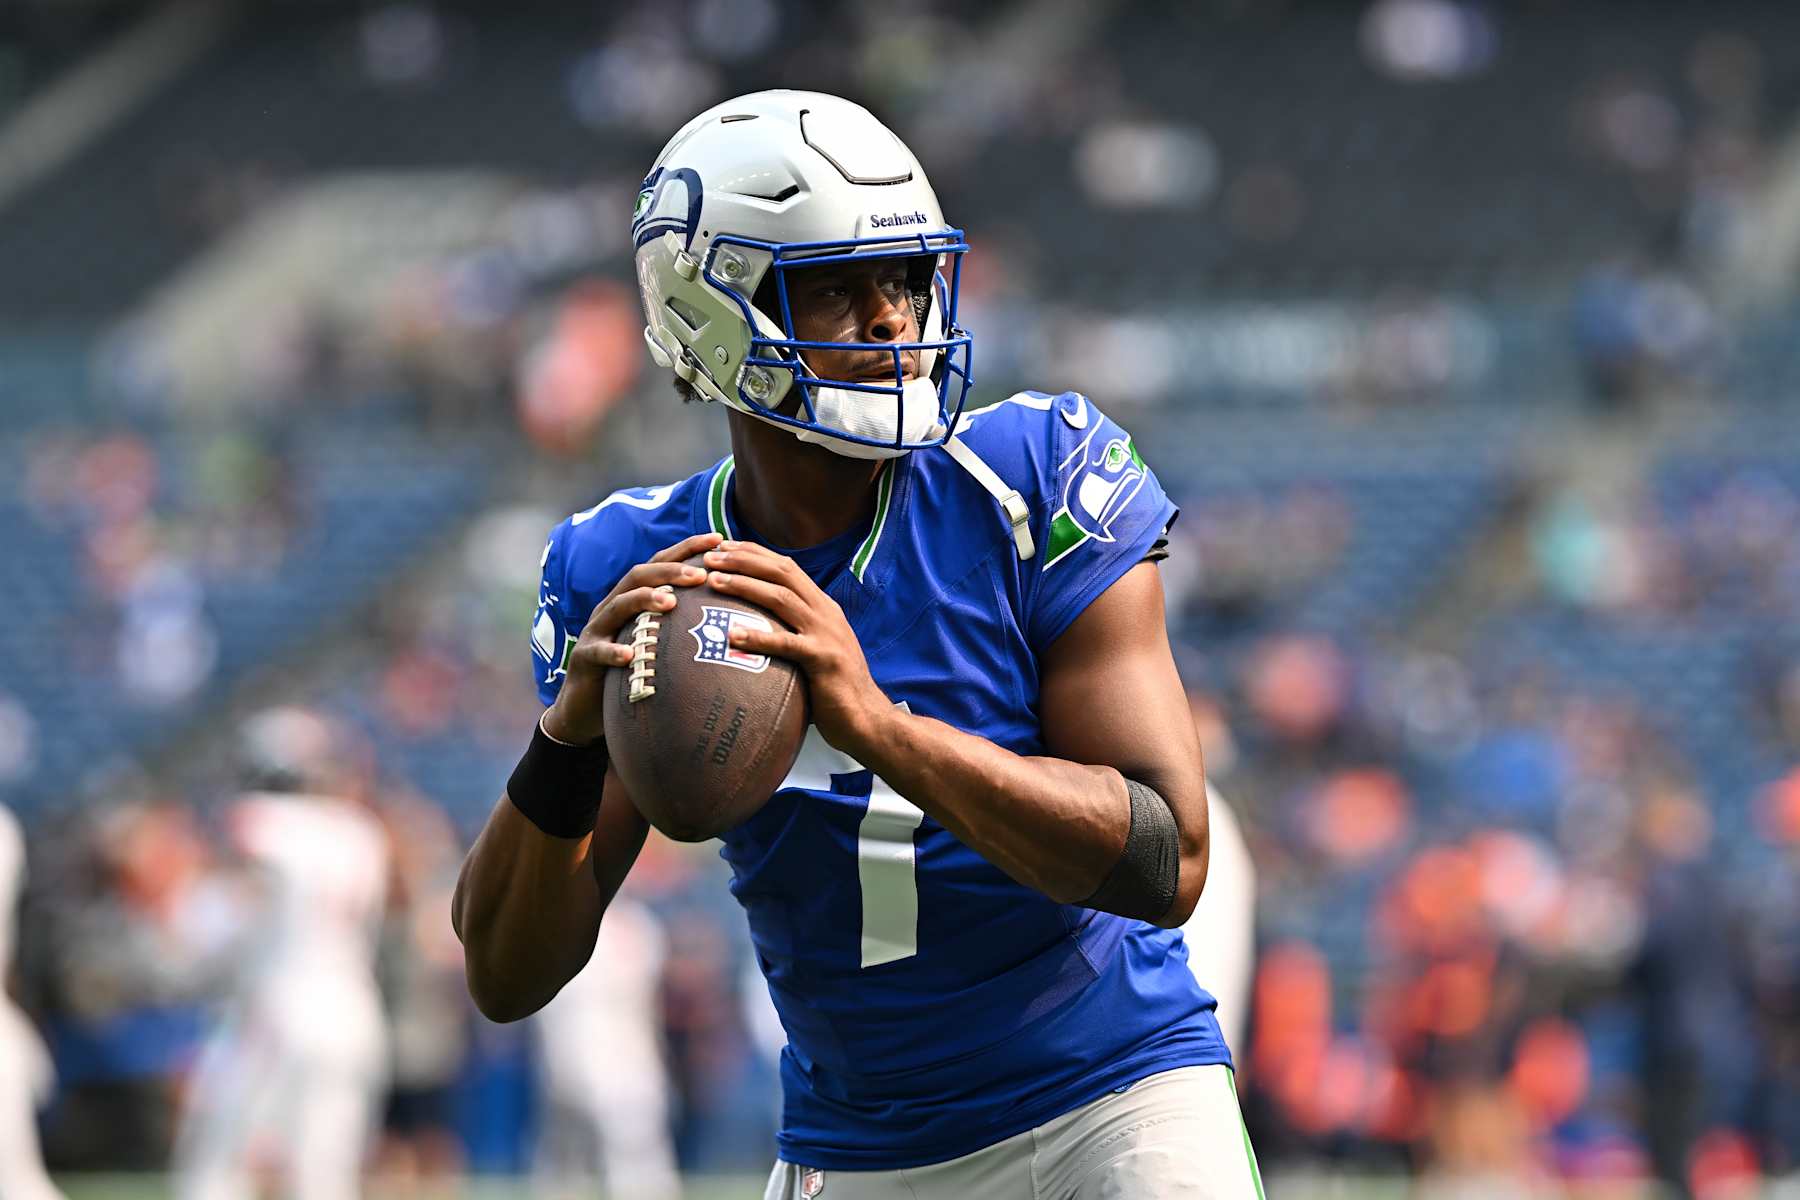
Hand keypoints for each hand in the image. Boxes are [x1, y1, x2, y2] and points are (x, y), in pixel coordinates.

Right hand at [543, 531, 722, 745]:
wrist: (586, 706)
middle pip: (639, 576)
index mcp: (634, 597)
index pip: (661, 563)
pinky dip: (613, 651)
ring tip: (670, 601)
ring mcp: (596, 630)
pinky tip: (629, 655)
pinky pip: (597, 652)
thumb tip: (736, 614)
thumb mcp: (659, 641)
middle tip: (701, 574)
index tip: (719, 539)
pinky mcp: (583, 658)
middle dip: (671, 571)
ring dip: (644, 600)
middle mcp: (614, 606)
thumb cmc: (633, 670)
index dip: (688, 548)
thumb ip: (685, 623)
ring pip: (617, 606)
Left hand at [702, 540, 891, 753]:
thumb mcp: (814, 649)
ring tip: (714, 581)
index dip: (755, 553)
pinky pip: (786, 644)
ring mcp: (826, 634)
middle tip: (710, 556)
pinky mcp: (824, 660)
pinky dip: (758, 638)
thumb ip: (792, 632)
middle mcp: (825, 613)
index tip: (723, 546)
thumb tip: (753, 626)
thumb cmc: (833, 688)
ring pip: (781, 598)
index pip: (787, 567)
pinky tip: (732, 636)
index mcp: (823, 607)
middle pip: (782, 573)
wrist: (867, 718)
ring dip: (745, 586)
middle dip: (744, 560)